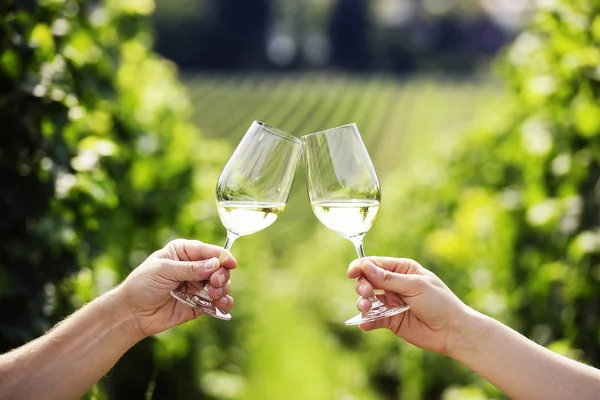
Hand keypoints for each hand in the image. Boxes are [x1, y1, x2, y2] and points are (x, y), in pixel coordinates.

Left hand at [118, 239, 236, 338]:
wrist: (131, 313)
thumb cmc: (142, 285)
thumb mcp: (164, 271)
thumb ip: (190, 268)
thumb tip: (215, 264)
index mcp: (184, 252)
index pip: (208, 251)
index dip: (221, 256)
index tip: (231, 263)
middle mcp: (194, 268)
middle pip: (219, 268)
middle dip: (221, 275)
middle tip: (214, 284)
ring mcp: (197, 286)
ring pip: (221, 284)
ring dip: (222, 289)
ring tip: (213, 295)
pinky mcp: (199, 304)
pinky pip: (217, 302)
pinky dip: (223, 303)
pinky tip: (222, 305)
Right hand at [348, 257, 470, 354]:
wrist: (452, 331)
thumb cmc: (439, 302)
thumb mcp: (415, 286)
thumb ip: (389, 279)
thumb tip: (366, 266)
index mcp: (402, 270)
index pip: (376, 264)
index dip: (361, 266)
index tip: (351, 272)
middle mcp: (394, 284)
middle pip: (367, 280)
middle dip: (362, 285)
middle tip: (366, 293)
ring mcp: (391, 302)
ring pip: (367, 300)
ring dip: (362, 303)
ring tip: (366, 308)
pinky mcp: (390, 320)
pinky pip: (373, 319)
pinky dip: (366, 321)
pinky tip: (365, 324)